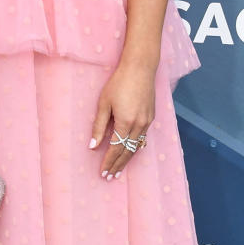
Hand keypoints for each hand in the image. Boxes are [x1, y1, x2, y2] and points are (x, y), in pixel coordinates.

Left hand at [89, 58, 154, 177]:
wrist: (140, 68)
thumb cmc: (119, 82)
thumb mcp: (104, 103)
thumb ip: (99, 125)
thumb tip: (93, 145)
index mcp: (126, 122)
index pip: (116, 148)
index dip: (109, 162)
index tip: (103, 173)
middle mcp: (139, 125)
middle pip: (127, 151)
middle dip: (118, 165)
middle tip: (110, 177)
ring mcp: (147, 121)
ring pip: (137, 147)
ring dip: (127, 159)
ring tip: (119, 170)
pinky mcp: (151, 117)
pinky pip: (143, 138)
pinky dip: (136, 148)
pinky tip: (132, 152)